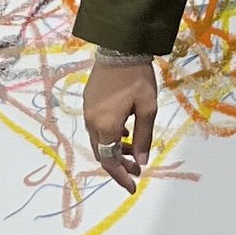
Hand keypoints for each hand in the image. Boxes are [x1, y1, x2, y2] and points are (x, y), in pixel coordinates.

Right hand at [83, 54, 158, 192]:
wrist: (119, 48)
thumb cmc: (137, 78)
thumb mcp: (147, 108)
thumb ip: (144, 137)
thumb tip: (141, 162)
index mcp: (105, 125)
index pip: (109, 160)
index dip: (121, 175)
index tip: (133, 186)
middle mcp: (92, 121)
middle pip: (102, 152)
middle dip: (118, 165)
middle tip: (136, 171)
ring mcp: (88, 110)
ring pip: (99, 140)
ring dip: (114, 149)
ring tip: (133, 151)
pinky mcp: (88, 101)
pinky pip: (97, 127)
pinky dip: (110, 136)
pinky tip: (124, 132)